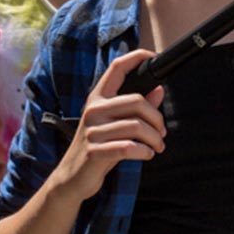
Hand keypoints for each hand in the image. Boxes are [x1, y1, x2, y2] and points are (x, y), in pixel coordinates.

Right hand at [49, 50, 166, 203]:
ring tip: (157, 147)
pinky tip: (146, 155)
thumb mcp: (114, 125)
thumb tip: (159, 90)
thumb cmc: (98, 147)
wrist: (72, 177)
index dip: (136, 58)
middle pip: (136, 101)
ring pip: (137, 126)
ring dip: (154, 139)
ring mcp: (92, 130)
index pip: (117, 68)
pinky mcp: (95, 151)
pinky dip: (144, 152)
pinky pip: (128, 147)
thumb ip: (134, 108)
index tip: (153, 56)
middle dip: (157, 118)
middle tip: (161, 132)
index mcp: (97, 98)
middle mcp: (93, 110)